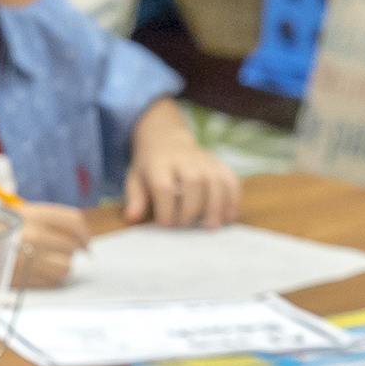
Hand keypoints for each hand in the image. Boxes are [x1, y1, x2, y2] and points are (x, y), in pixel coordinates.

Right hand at [16, 203, 89, 288]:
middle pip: (70, 247)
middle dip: (68, 253)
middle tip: (57, 254)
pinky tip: (37, 274)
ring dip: (60, 268)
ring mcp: (26, 259)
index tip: (84, 242)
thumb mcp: (20, 216)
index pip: (73, 221)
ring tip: (46, 264)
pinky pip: (50, 283)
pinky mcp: (22, 278)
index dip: (83, 233)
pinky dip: (49, 280)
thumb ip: (48, 222)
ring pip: (64, 268)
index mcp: (32, 215)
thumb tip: (79, 238)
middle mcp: (31, 236)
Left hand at [124, 134, 240, 228]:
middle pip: (194, 182)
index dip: (166, 208)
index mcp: (159, 164)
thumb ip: (135, 198)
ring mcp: (204, 160)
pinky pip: (231, 179)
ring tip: (211, 226)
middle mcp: (184, 160)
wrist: (166, 138)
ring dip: (216, 205)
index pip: (165, 186)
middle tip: (188, 226)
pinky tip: (229, 216)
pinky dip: (233, 198)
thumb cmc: (149, 166)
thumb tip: (131, 218)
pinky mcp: (218, 164)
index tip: (166, 224)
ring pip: (215, 180)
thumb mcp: (135, 179)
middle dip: (192, 208)